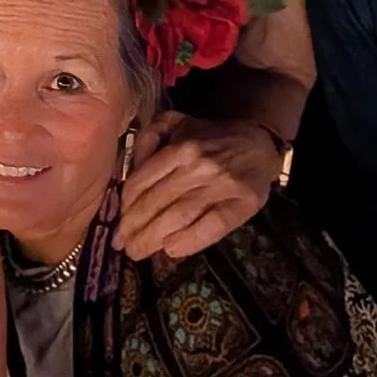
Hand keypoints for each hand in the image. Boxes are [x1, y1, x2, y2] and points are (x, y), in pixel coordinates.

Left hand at [116, 114, 279, 261]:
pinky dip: (190, 241)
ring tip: (137, 252)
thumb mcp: (176, 123)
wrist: (259, 142)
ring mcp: (222, 186)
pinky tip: (171, 250)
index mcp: (180, 147)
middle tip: (121, 245)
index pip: (144, 181)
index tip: (117, 224)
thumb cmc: (210, 137)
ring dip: (153, 238)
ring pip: (180, 216)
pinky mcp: (243, 204)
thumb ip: (149, 138)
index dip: (126, 206)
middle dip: (134, 227)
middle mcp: (199, 166)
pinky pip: (213, 226)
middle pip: (158, 202)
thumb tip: (132, 168)